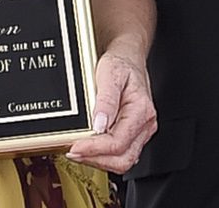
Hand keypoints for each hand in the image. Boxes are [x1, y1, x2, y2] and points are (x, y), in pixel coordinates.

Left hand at [67, 49, 157, 171]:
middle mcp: (145, 125)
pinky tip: (89, 148)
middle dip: (96, 160)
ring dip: (99, 160)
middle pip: (123, 159)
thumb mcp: (110, 73)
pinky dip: (103, 156)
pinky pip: (120, 154)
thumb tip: (99, 125)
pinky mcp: (133, 135)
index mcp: (142, 110)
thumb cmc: (121, 63)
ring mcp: (141, 132)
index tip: (75, 147)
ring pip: (122, 161)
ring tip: (78, 151)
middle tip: (73, 152)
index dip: (95, 149)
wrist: (128, 58)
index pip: (119, 142)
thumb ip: (106, 100)